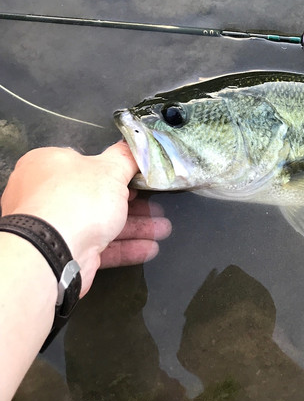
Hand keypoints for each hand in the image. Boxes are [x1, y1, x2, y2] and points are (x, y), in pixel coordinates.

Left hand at [1, 143, 171, 293]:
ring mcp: (53, 226)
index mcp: (49, 164)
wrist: (51, 252)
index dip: (115, 172)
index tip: (138, 179)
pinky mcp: (64, 252)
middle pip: (97, 197)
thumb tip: (134, 148)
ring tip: (161, 229)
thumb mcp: (110, 169)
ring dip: (135, 227)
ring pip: (101, 224)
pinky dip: (124, 247)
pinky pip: (99, 247)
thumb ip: (126, 158)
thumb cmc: (73, 202)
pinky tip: (148, 247)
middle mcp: (46, 195)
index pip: (86, 164)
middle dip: (133, 204)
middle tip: (155, 206)